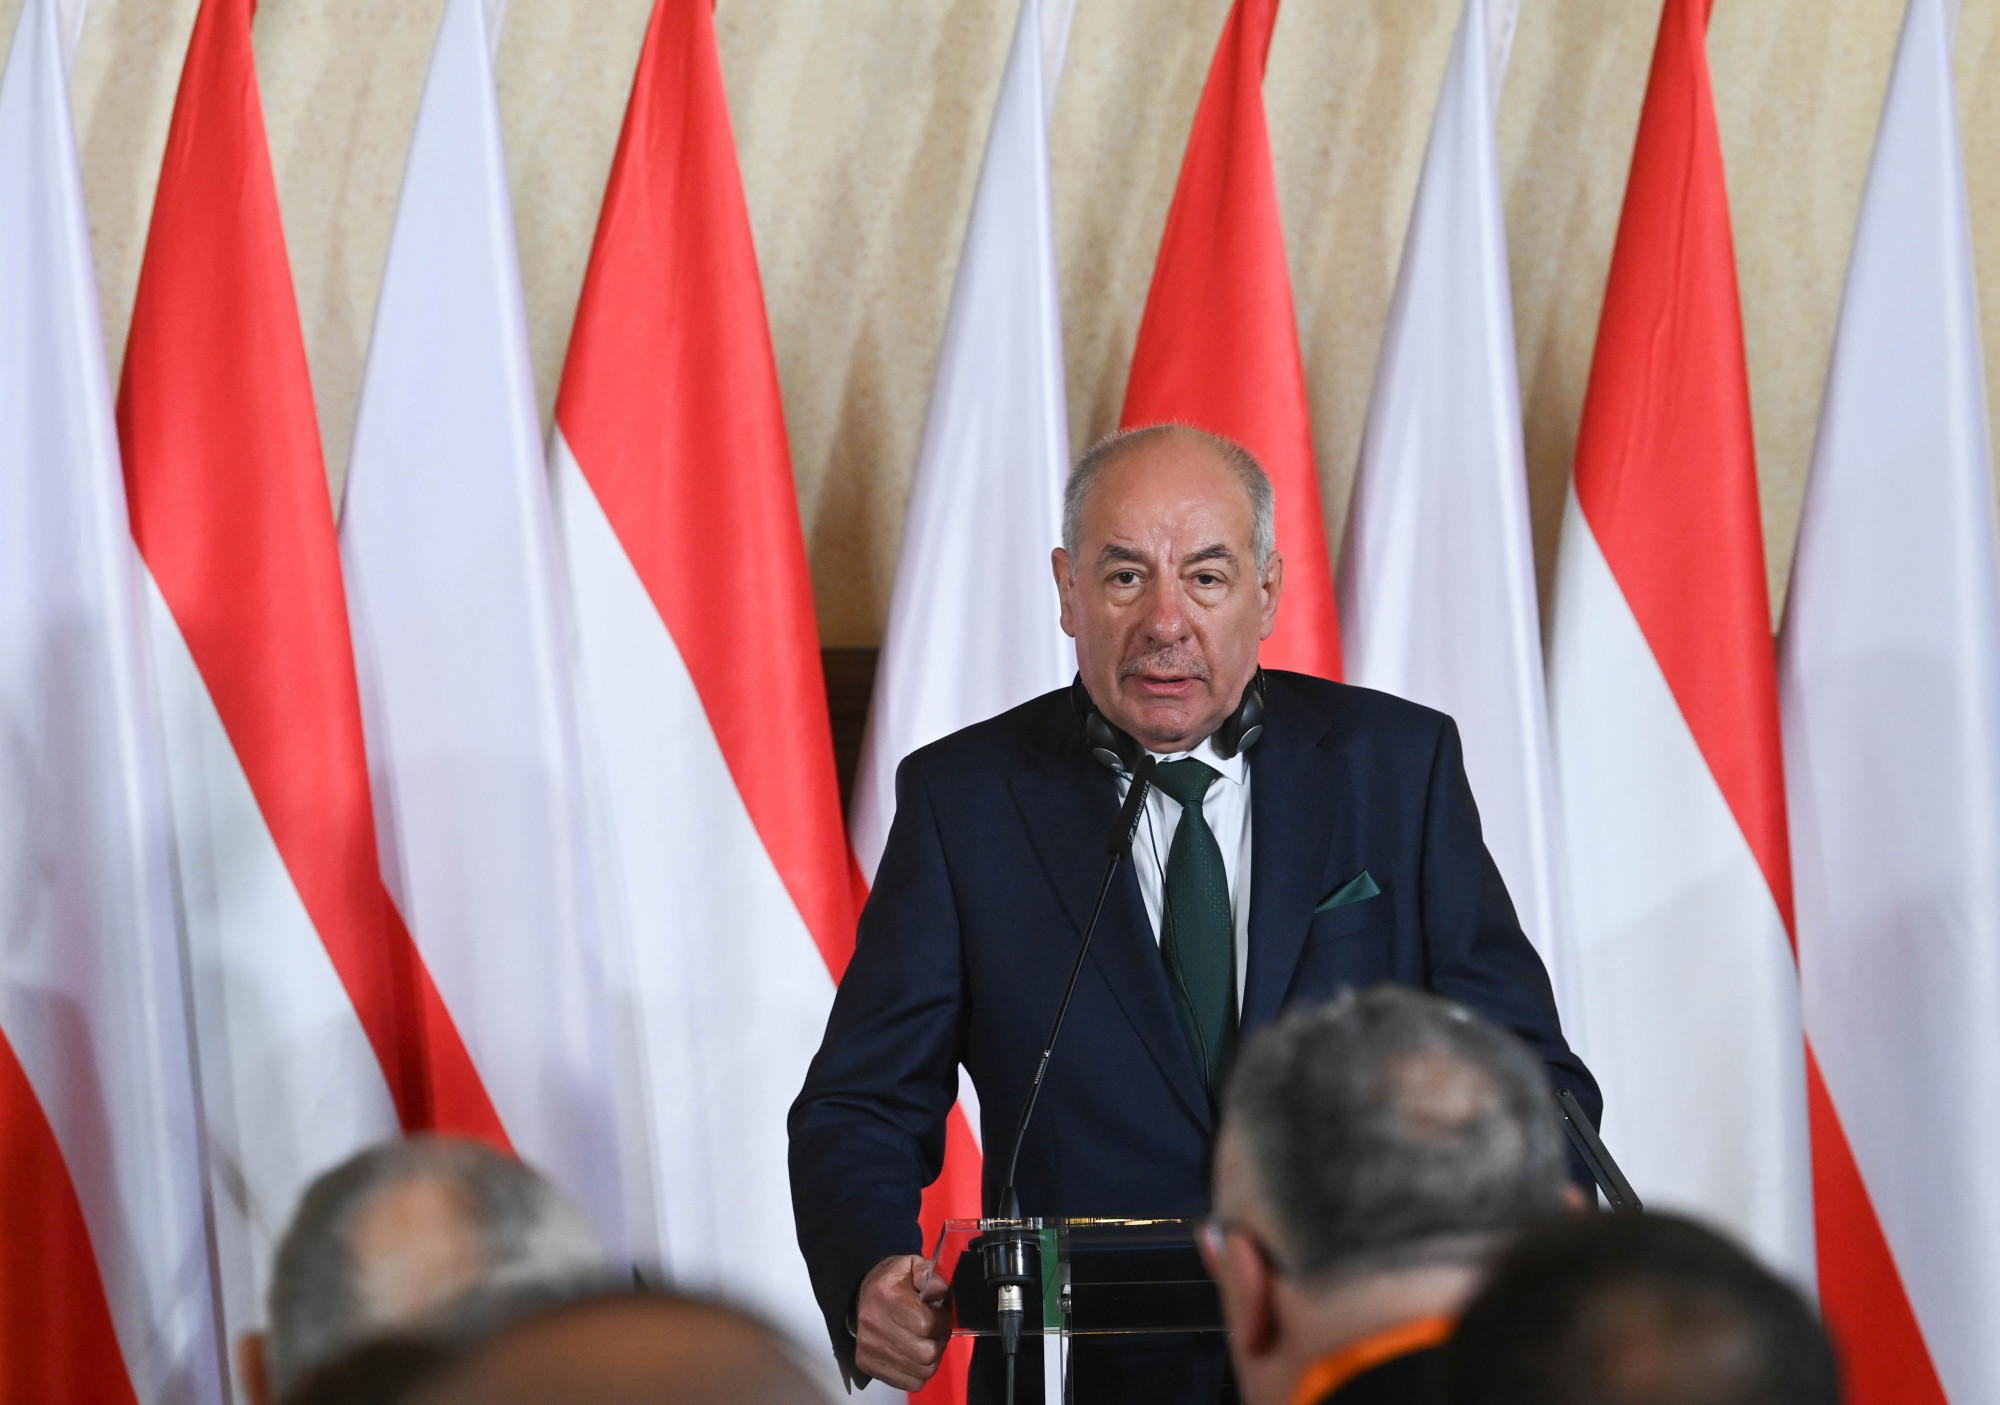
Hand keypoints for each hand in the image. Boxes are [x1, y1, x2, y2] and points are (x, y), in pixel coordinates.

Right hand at [853, 1253, 951, 1390]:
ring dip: (931, 1358)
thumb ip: (928, 1273)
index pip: (927, 1324)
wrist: (858, 1295)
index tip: (941, 1315)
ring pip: (921, 1371)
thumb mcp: (910, 1265)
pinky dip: (919, 1373)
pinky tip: (915, 1356)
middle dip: (939, 1342)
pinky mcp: (867, 1364)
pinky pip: (910, 1383)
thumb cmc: (892, 1282)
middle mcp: (875, 1324)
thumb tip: (941, 1290)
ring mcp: (869, 1348)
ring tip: (926, 1342)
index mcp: (887, 1295)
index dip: (943, 1322)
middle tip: (935, 1331)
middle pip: (926, 1353)